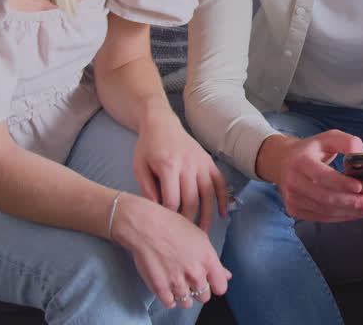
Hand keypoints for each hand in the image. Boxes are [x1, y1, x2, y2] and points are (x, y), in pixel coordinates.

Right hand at [111, 193, 231, 308]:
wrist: (146, 226)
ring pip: (187, 303)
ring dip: (183, 295)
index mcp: (207, 259)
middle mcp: (195, 273)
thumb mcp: (200, 238)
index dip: (215, 285)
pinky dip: (169, 298)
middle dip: (199, 290)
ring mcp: (177, 282)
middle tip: (190, 279)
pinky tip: (168, 287)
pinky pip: (170, 304)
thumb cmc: (171, 227)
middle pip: (204, 297)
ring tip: (177, 281)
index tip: (210, 282)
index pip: (221, 287)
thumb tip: (226, 275)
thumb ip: (214, 261)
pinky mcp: (160, 288)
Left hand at [133, 106, 228, 231]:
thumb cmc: (147, 147)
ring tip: (202, 234)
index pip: (171, 200)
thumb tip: (157, 211)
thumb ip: (146, 189)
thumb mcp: (139, 167)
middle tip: (183, 238)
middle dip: (187, 222)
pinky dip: (222, 199)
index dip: (168, 217)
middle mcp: (188, 165)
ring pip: (208, 194)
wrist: (161, 123)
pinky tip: (222, 214)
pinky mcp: (209, 162)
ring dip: (207, 216)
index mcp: (168, 166)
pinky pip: (219, 183)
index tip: (165, 228)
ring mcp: (201, 163)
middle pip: (191, 200)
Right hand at [256, 130, 362, 221]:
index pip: (322, 176)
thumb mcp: (326, 138)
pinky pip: (322, 217)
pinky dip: (342, 217)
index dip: (342, 183)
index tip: (361, 187)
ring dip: (351, 212)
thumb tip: (360, 153)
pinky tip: (358, 213)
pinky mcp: (295, 210)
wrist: (281, 162)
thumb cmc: (309, 150)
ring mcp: (292, 199)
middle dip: (352, 202)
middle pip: (325, 197)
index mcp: (300, 162)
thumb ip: (345, 141)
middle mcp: (293, 182)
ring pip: (325, 210)